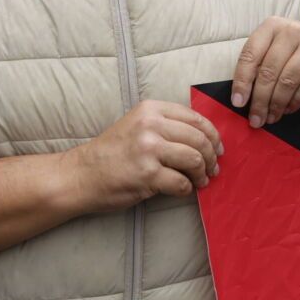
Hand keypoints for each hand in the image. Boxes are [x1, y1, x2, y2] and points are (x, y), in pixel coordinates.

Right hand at [68, 100, 222, 211]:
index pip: (196, 118)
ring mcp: (148, 150)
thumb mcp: (138, 125)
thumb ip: (168, 125)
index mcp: (151, 109)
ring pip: (194, 159)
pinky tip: (183, 189)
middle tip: (213, 168)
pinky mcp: (147, 175)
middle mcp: (150, 126)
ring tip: (201, 180)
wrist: (81, 175)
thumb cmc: (113, 151)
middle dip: (211, 157)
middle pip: (199, 139)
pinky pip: (181, 183)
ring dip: (202, 173)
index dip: (213, 135)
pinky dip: (187, 189)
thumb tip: (207, 137)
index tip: (218, 148)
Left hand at [231, 17, 299, 127]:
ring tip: (271, 117)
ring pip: (288, 80)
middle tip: (256, 119)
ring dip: (277, 103)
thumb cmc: (299, 50)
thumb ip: (260, 64)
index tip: (238, 103)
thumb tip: (242, 98)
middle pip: (269, 70)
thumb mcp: (277, 48)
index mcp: (273, 26)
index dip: (242, 81)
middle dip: (260, 100)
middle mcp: (293, 29)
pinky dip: (296, 101)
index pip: (250, 55)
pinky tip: (289, 109)